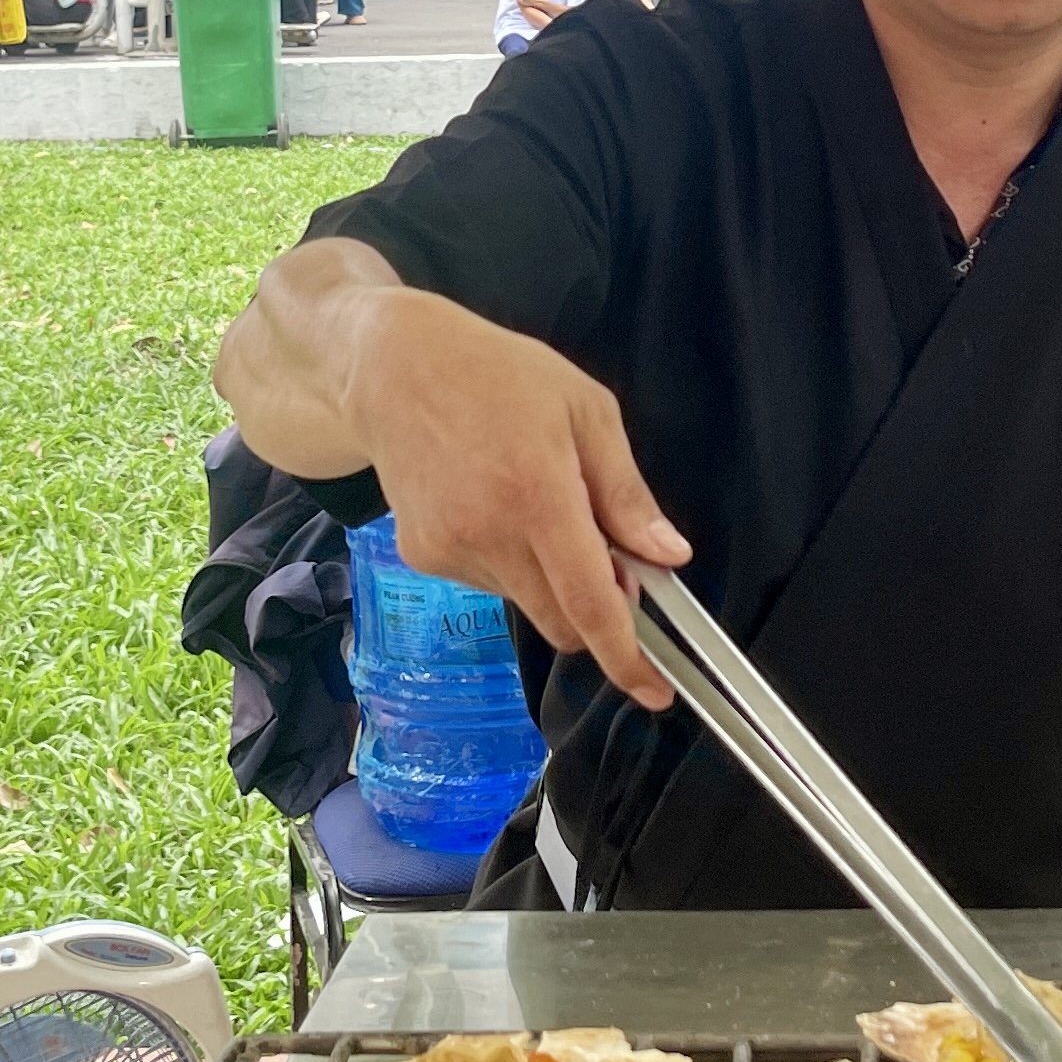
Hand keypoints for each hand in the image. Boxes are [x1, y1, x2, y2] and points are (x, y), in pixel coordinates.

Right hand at [337, 284, 691, 706]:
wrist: (393, 370)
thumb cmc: (498, 376)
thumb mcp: (586, 411)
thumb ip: (625, 493)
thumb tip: (668, 556)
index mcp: (538, 495)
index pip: (590, 603)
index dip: (627, 657)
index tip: (655, 692)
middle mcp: (489, 534)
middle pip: (562, 622)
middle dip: (596, 611)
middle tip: (607, 554)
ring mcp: (450, 552)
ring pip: (527, 603)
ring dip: (549, 578)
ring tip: (533, 500)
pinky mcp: (423, 559)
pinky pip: (489, 585)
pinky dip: (509, 563)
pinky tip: (493, 505)